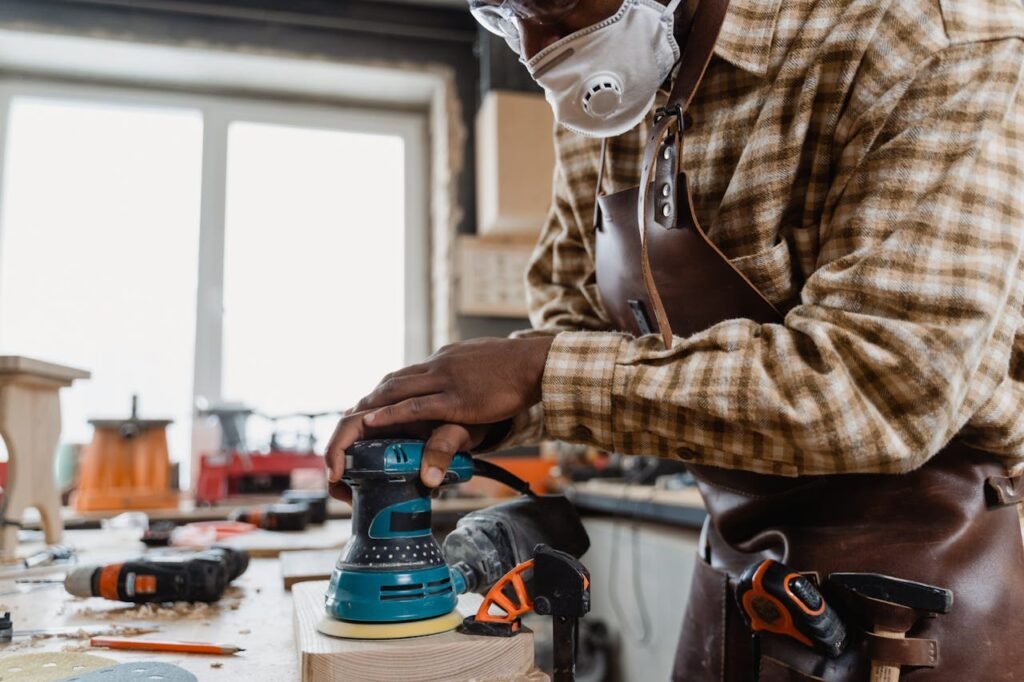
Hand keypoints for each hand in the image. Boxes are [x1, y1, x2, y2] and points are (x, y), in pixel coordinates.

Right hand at [323, 412, 489, 500]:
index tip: (337, 477)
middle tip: (344, 495)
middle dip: (338, 464)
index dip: (337, 449)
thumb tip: (429, 478)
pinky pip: (370, 440)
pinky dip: (365, 462)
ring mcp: (389, 413)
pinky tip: (371, 481)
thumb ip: (443, 447)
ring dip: (350, 466)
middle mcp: (387, 405)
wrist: (484, 401)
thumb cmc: (473, 415)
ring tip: (355, 493)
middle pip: (346, 432)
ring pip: (355, 438)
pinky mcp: (394, 422)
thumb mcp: (461, 432)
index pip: (352, 422)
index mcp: (397, 404)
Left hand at [354, 336, 553, 429]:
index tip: (370, 401)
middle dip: (370, 399)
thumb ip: (468, 372)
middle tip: (349, 414)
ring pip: (397, 391)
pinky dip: (390, 414)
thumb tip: (463, 381)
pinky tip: (371, 421)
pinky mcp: (456, 400)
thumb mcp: (484, 365)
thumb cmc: (515, 366)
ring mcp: (445, 381)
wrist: (534, 363)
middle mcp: (438, 366)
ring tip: (351, 420)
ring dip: (371, 406)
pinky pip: (415, 407)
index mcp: (445, 359)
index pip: (408, 373)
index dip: (386, 389)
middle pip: (394, 381)